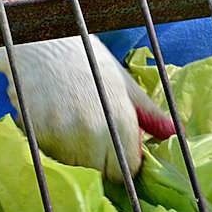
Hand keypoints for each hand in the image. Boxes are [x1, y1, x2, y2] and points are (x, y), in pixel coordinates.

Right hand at [0, 35, 175, 181]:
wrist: (40, 40)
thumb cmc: (86, 58)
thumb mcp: (123, 82)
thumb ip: (149, 113)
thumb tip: (174, 135)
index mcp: (121, 120)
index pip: (128, 169)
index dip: (122, 159)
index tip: (114, 144)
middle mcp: (93, 133)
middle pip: (100, 171)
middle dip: (97, 157)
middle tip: (86, 123)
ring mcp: (62, 135)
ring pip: (73, 166)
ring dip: (72, 151)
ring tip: (67, 115)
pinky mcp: (37, 135)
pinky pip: (48, 155)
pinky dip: (49, 142)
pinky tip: (49, 115)